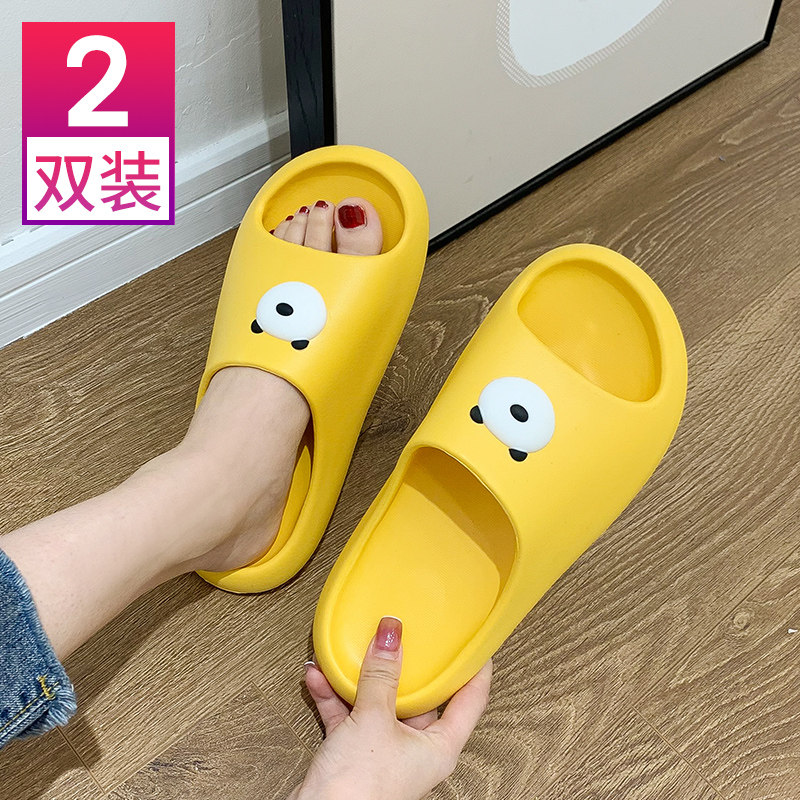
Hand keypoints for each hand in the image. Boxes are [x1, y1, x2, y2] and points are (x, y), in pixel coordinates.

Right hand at [290, 617, 491, 799]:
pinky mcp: (356, 755)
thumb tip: (392, 635)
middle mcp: (416, 749)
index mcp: (439, 746)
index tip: (475, 639)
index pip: (470, 700)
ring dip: (361, 677)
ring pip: (380, 702)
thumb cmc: (359, 790)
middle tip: (405, 632)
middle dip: (405, 664)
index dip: (475, 668)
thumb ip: (381, 674)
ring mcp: (386, 751)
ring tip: (353, 647)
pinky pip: (349, 715)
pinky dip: (335, 695)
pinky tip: (320, 676)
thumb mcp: (373, 719)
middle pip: (419, 696)